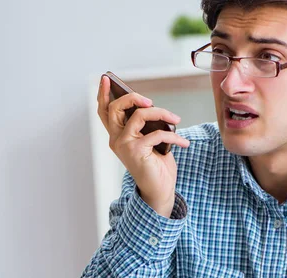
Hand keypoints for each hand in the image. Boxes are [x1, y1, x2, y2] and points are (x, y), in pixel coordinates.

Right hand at [97, 75, 189, 217]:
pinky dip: (173, 136)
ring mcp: (124, 145)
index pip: (104, 112)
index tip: (106, 79)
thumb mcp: (149, 141)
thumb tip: (152, 107)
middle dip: (133, 97)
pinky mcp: (136, 151)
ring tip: (175, 120)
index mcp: (117, 136)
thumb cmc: (156, 165)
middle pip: (116, 108)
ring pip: (138, 115)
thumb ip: (145, 125)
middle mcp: (116, 139)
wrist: (160, 190)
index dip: (103, 95)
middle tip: (150, 101)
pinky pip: (156, 133)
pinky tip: (183, 143)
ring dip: (161, 113)